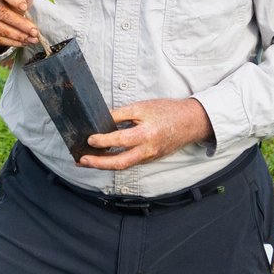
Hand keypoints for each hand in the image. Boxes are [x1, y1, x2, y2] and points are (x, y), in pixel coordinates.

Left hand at [81, 97, 213, 170]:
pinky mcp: (150, 159)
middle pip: (120, 163)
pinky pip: (130, 163)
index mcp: (146, 134)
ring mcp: (149, 157)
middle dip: (98, 164)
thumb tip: (101, 120)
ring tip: (86, 161)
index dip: (103, 141)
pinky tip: (104, 158)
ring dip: (104, 165)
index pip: (120, 140)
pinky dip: (115, 162)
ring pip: (123, 165)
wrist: (191, 122)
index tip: (90, 139)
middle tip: (82, 160)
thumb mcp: (143, 107)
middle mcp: (148, 150)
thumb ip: (121, 114)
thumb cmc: (168, 111)